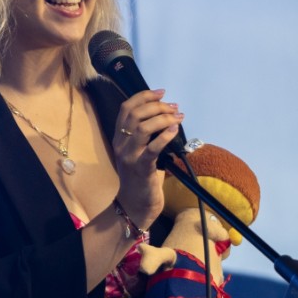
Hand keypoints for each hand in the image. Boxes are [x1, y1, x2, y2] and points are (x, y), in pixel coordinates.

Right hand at [112, 89, 180, 228]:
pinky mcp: (141, 168)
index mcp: (119, 137)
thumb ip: (146, 134)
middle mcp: (121, 144)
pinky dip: (165, 135)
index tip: (162, 93)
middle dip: (157, 106)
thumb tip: (167, 114)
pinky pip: (153, 148)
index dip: (144, 96)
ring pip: (143, 128)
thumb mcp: (139, 151)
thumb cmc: (142, 177)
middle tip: (174, 107)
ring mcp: (130, 156)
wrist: (135, 204)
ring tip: (177, 117)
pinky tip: (175, 130)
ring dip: (163, 118)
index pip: (126, 108)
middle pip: (135, 114)